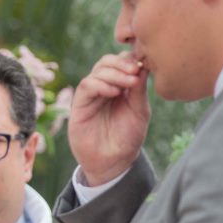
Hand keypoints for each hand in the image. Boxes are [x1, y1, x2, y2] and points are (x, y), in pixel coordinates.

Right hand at [67, 52, 150, 185]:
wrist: (113, 162)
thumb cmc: (127, 138)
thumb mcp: (139, 111)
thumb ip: (139, 90)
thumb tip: (142, 65)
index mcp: (119, 86)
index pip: (121, 62)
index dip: (130, 60)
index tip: (143, 66)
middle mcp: (104, 88)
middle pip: (107, 62)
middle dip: (121, 63)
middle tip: (134, 71)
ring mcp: (91, 96)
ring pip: (97, 71)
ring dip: (114, 73)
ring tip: (128, 83)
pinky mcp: (79, 105)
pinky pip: (87, 86)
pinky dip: (100, 84)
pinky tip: (114, 93)